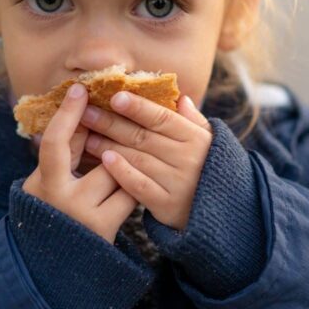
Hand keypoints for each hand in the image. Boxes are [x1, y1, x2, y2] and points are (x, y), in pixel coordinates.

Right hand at [23, 83, 138, 242]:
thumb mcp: (51, 183)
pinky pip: (129, 195)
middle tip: (120, 147)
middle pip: (99, 158)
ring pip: (118, 175)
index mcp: (42, 182)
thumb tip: (87, 114)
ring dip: (126, 171)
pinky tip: (136, 190)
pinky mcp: (104, 228)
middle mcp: (60, 198)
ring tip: (129, 174)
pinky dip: (133, 189)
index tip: (80, 89)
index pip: (54, 142)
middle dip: (113, 149)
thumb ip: (67, 154)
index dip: (67, 114)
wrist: (59, 265)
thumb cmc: (55, 214)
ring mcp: (83, 214)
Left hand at [80, 91, 212, 229]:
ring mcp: (178, 182)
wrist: (222, 212)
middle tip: (87, 112)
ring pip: (138, 159)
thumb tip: (180, 98)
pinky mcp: (167, 205)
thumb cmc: (209, 169)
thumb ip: (193, 121)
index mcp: (197, 138)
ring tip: (87, 135)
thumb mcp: (209, 142)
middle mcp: (188, 158)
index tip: (114, 96)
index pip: (162, 118)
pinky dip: (122, 172)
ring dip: (110, 145)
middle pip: (144, 136)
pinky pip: (140, 186)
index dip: (138, 107)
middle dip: (112, 123)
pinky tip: (105, 160)